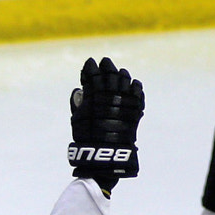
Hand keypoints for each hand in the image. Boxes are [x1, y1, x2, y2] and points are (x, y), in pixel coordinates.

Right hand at [69, 55, 142, 186]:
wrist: (108, 152)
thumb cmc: (87, 137)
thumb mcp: (77, 119)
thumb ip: (78, 102)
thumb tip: (80, 89)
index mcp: (94, 95)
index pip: (93, 74)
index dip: (91, 67)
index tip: (90, 62)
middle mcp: (111, 94)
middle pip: (110, 73)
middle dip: (107, 66)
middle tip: (105, 62)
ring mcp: (125, 100)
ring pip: (125, 79)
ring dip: (121, 74)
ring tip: (118, 73)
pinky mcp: (136, 108)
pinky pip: (137, 91)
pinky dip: (135, 86)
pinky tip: (132, 84)